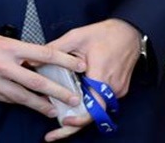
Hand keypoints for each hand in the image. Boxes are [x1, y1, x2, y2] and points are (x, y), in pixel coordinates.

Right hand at [0, 30, 85, 117]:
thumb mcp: (0, 39)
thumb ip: (19, 49)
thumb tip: (38, 58)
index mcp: (10, 47)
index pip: (44, 54)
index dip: (64, 61)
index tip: (79, 65)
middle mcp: (4, 65)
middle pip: (37, 81)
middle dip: (57, 91)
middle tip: (73, 97)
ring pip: (23, 97)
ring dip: (41, 104)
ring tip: (54, 110)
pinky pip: (8, 100)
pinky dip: (21, 103)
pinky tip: (31, 106)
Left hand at [43, 18, 143, 140]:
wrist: (131, 31)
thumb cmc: (107, 33)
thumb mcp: (77, 36)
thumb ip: (54, 49)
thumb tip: (33, 61)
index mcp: (101, 75)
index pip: (93, 107)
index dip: (79, 119)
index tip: (64, 121)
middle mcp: (112, 87)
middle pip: (93, 114)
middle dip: (74, 126)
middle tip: (54, 134)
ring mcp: (117, 90)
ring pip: (98, 108)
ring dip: (81, 113)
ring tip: (63, 117)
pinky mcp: (119, 89)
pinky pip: (104, 101)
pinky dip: (90, 103)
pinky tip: (78, 100)